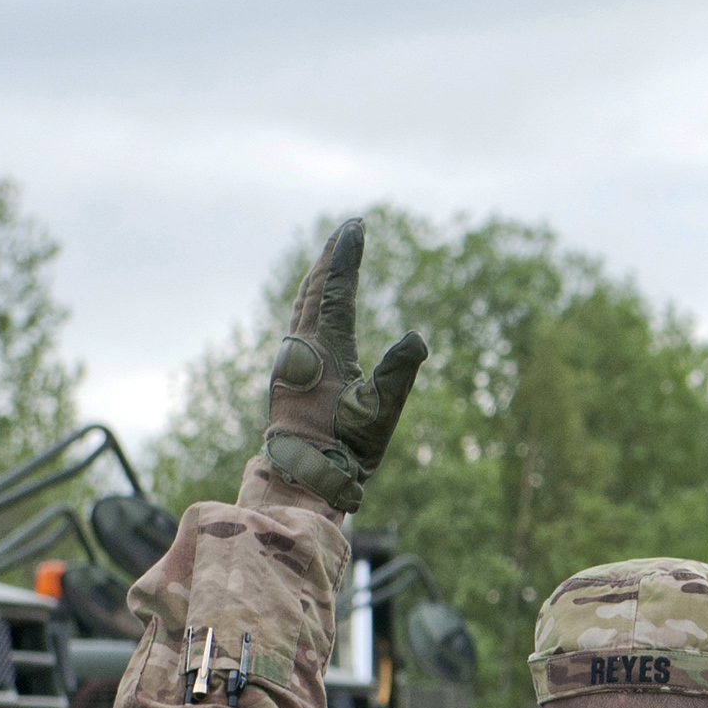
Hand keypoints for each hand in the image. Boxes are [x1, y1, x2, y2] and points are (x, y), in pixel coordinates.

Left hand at [260, 217, 427, 512]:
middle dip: (330, 258)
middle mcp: (302, 347)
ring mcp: (292, 360)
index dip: (345, 257)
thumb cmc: (344, 451)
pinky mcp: (290, 373)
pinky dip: (311, 300)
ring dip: (319, 278)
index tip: (355, 227)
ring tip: (332, 259)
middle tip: (346, 231)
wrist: (302, 480)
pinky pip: (300, 321)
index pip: (336, 291)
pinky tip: (316, 306)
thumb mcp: (380, 414)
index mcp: (324, 350)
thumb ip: (399, 373)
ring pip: (303, 304)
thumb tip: (417, 337)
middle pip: (314, 289)